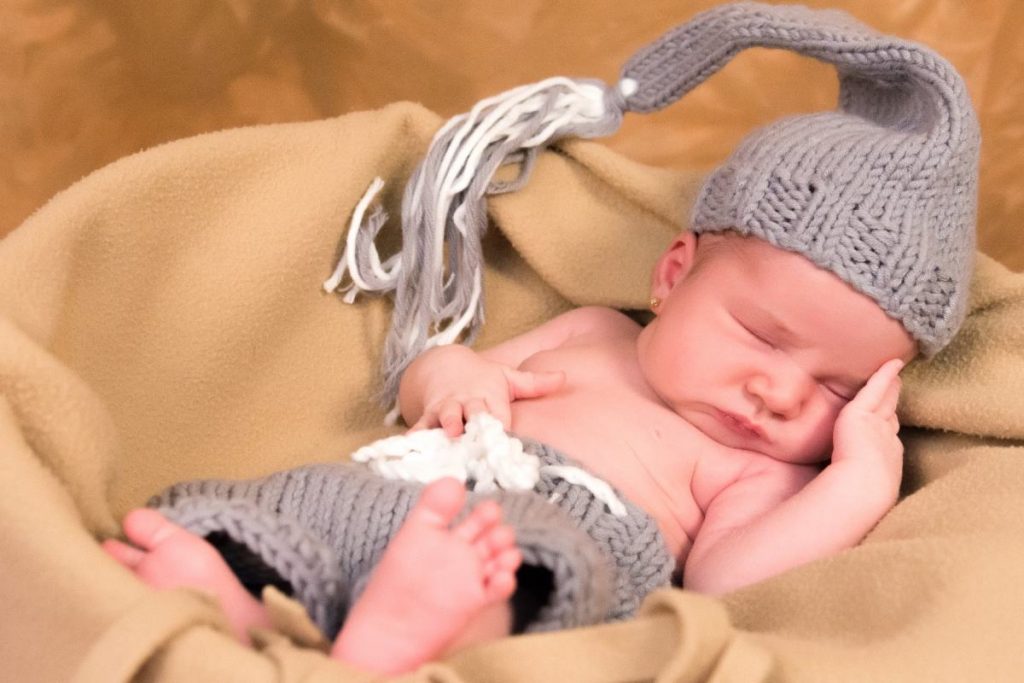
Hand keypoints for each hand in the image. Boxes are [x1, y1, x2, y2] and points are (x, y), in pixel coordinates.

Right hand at [405, 346, 564, 436]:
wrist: (442, 365)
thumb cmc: (481, 377)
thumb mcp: (508, 377)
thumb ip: (535, 383)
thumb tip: (565, 378)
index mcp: (490, 395)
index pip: (501, 414)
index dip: (505, 428)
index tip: (512, 445)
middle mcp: (468, 401)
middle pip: (474, 413)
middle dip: (478, 426)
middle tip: (483, 442)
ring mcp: (446, 407)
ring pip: (447, 418)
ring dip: (448, 428)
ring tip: (451, 440)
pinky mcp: (427, 414)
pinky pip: (420, 426)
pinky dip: (417, 438)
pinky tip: (413, 452)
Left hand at [829, 358, 904, 504]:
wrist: (862, 488)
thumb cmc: (853, 494)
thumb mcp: (852, 482)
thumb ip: (847, 476)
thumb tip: (829, 491)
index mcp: (883, 456)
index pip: (885, 434)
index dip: (887, 422)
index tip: (891, 414)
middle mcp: (884, 438)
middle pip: (889, 413)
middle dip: (892, 400)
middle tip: (898, 385)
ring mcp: (876, 425)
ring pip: (885, 400)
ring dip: (890, 386)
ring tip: (896, 373)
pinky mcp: (863, 413)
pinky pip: (877, 388)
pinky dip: (885, 375)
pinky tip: (893, 363)